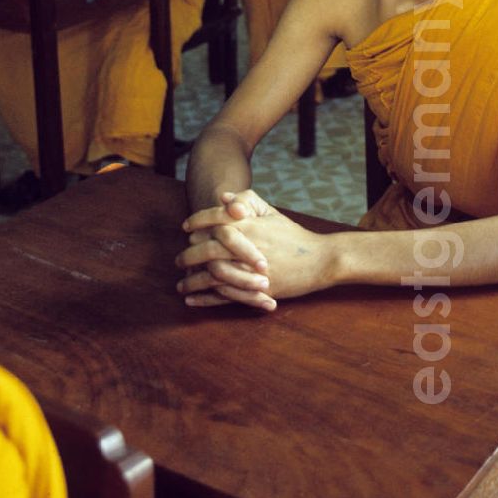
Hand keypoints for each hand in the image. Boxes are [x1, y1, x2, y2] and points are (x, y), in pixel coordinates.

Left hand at [177, 191, 332, 308]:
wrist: (319, 260)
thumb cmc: (294, 236)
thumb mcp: (272, 213)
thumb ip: (247, 202)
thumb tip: (223, 198)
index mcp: (249, 225)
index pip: (213, 220)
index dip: (196, 222)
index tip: (185, 227)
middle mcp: (246, 246)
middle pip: (205, 249)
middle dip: (187, 255)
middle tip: (179, 260)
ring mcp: (250, 269)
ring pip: (211, 275)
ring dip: (192, 280)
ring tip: (182, 283)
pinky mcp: (255, 290)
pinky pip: (223, 296)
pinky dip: (204, 299)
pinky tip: (192, 299)